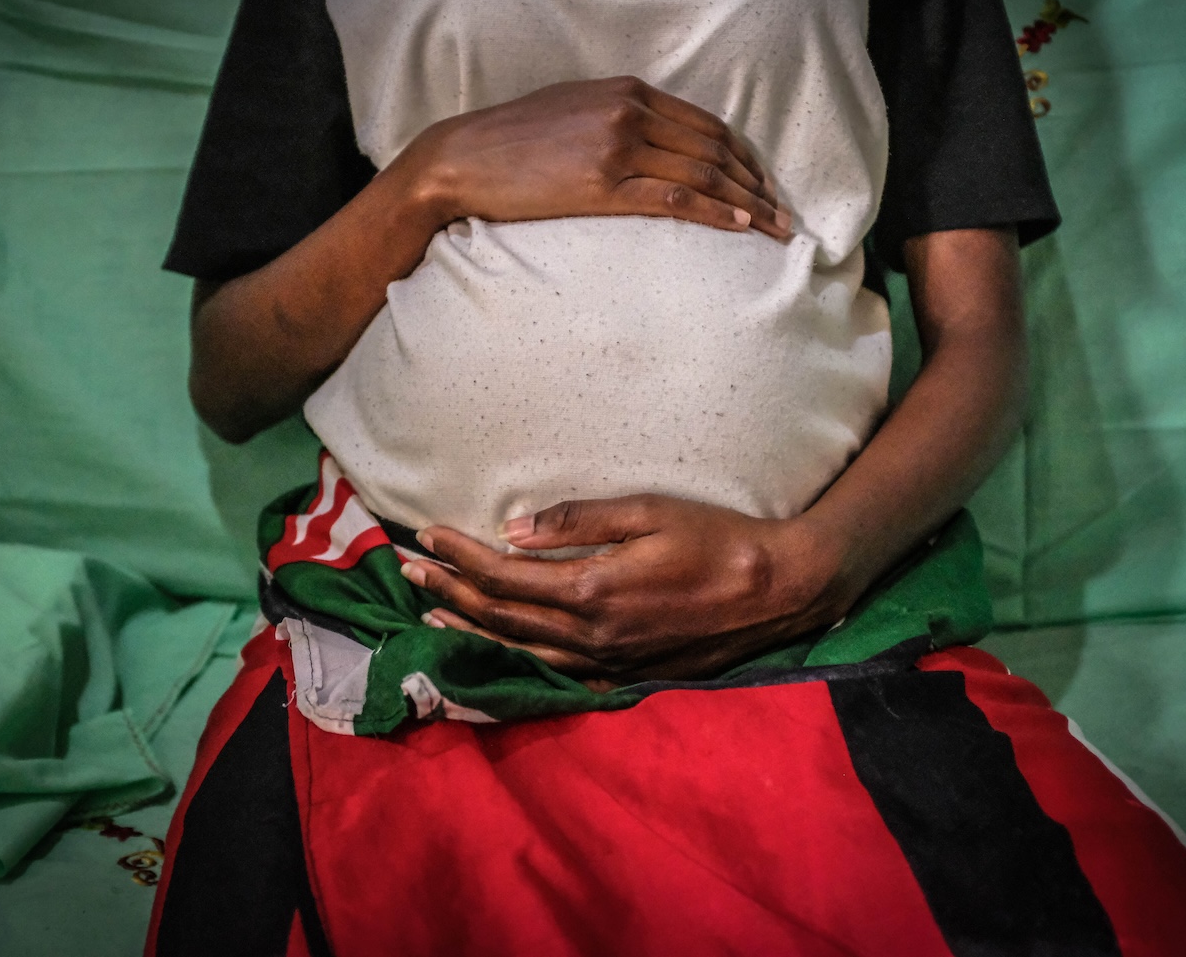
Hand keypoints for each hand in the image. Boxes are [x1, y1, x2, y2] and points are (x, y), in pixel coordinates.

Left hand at [399, 495, 857, 683]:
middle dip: (449, 591)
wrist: (777, 591)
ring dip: (472, 630)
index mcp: (592, 591)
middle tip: (407, 570)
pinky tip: (500, 651)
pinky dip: (517, 661)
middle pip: (501, 617)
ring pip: (521, 651)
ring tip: (433, 612)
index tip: (425, 535)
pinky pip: (557, 675)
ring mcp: (608, 663)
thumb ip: (579, 520)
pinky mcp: (627, 675)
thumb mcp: (648, 510)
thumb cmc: (717, 539)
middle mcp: (591, 636)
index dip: (459, 556)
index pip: (504, 577)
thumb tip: (514, 529)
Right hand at [400, 76, 791, 239]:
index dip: (743, 156)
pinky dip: (714, 213)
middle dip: (756, 183)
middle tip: (783, 213)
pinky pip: (673, 199)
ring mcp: (617, 146)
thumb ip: (618, 118)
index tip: (763, 183)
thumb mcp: (574, 111)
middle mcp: (629, 112)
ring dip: (746, 204)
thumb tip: (655, 142)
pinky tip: (739, 227)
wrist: (462, 159)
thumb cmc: (512, 142)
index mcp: (627, 91)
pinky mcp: (602, 184)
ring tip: (774, 230)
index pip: (705, 124)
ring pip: (702, 175)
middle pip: (713, 149)